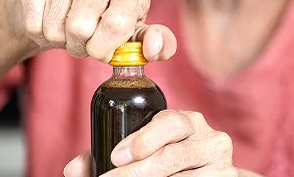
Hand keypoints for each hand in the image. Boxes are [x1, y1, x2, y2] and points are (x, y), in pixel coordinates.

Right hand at [5, 0, 176, 62]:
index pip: (118, 23)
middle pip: (81, 28)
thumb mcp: (135, 34)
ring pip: (55, 27)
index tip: (102, 50)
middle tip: (83, 39)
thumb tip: (154, 48)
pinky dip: (38, 30)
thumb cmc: (104, 20)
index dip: (105, 47)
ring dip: (59, 39)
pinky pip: (32, 20)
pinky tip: (48, 17)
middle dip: (80, 46)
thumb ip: (158, 44)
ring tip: (67, 27)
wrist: (62, 4)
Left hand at [63, 110, 237, 176]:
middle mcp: (210, 139)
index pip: (169, 122)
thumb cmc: (171, 161)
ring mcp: (220, 165)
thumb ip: (110, 154)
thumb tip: (73, 169)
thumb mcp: (145, 149)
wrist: (209, 175)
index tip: (116, 156)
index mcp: (189, 122)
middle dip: (138, 171)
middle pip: (172, 156)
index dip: (142, 139)